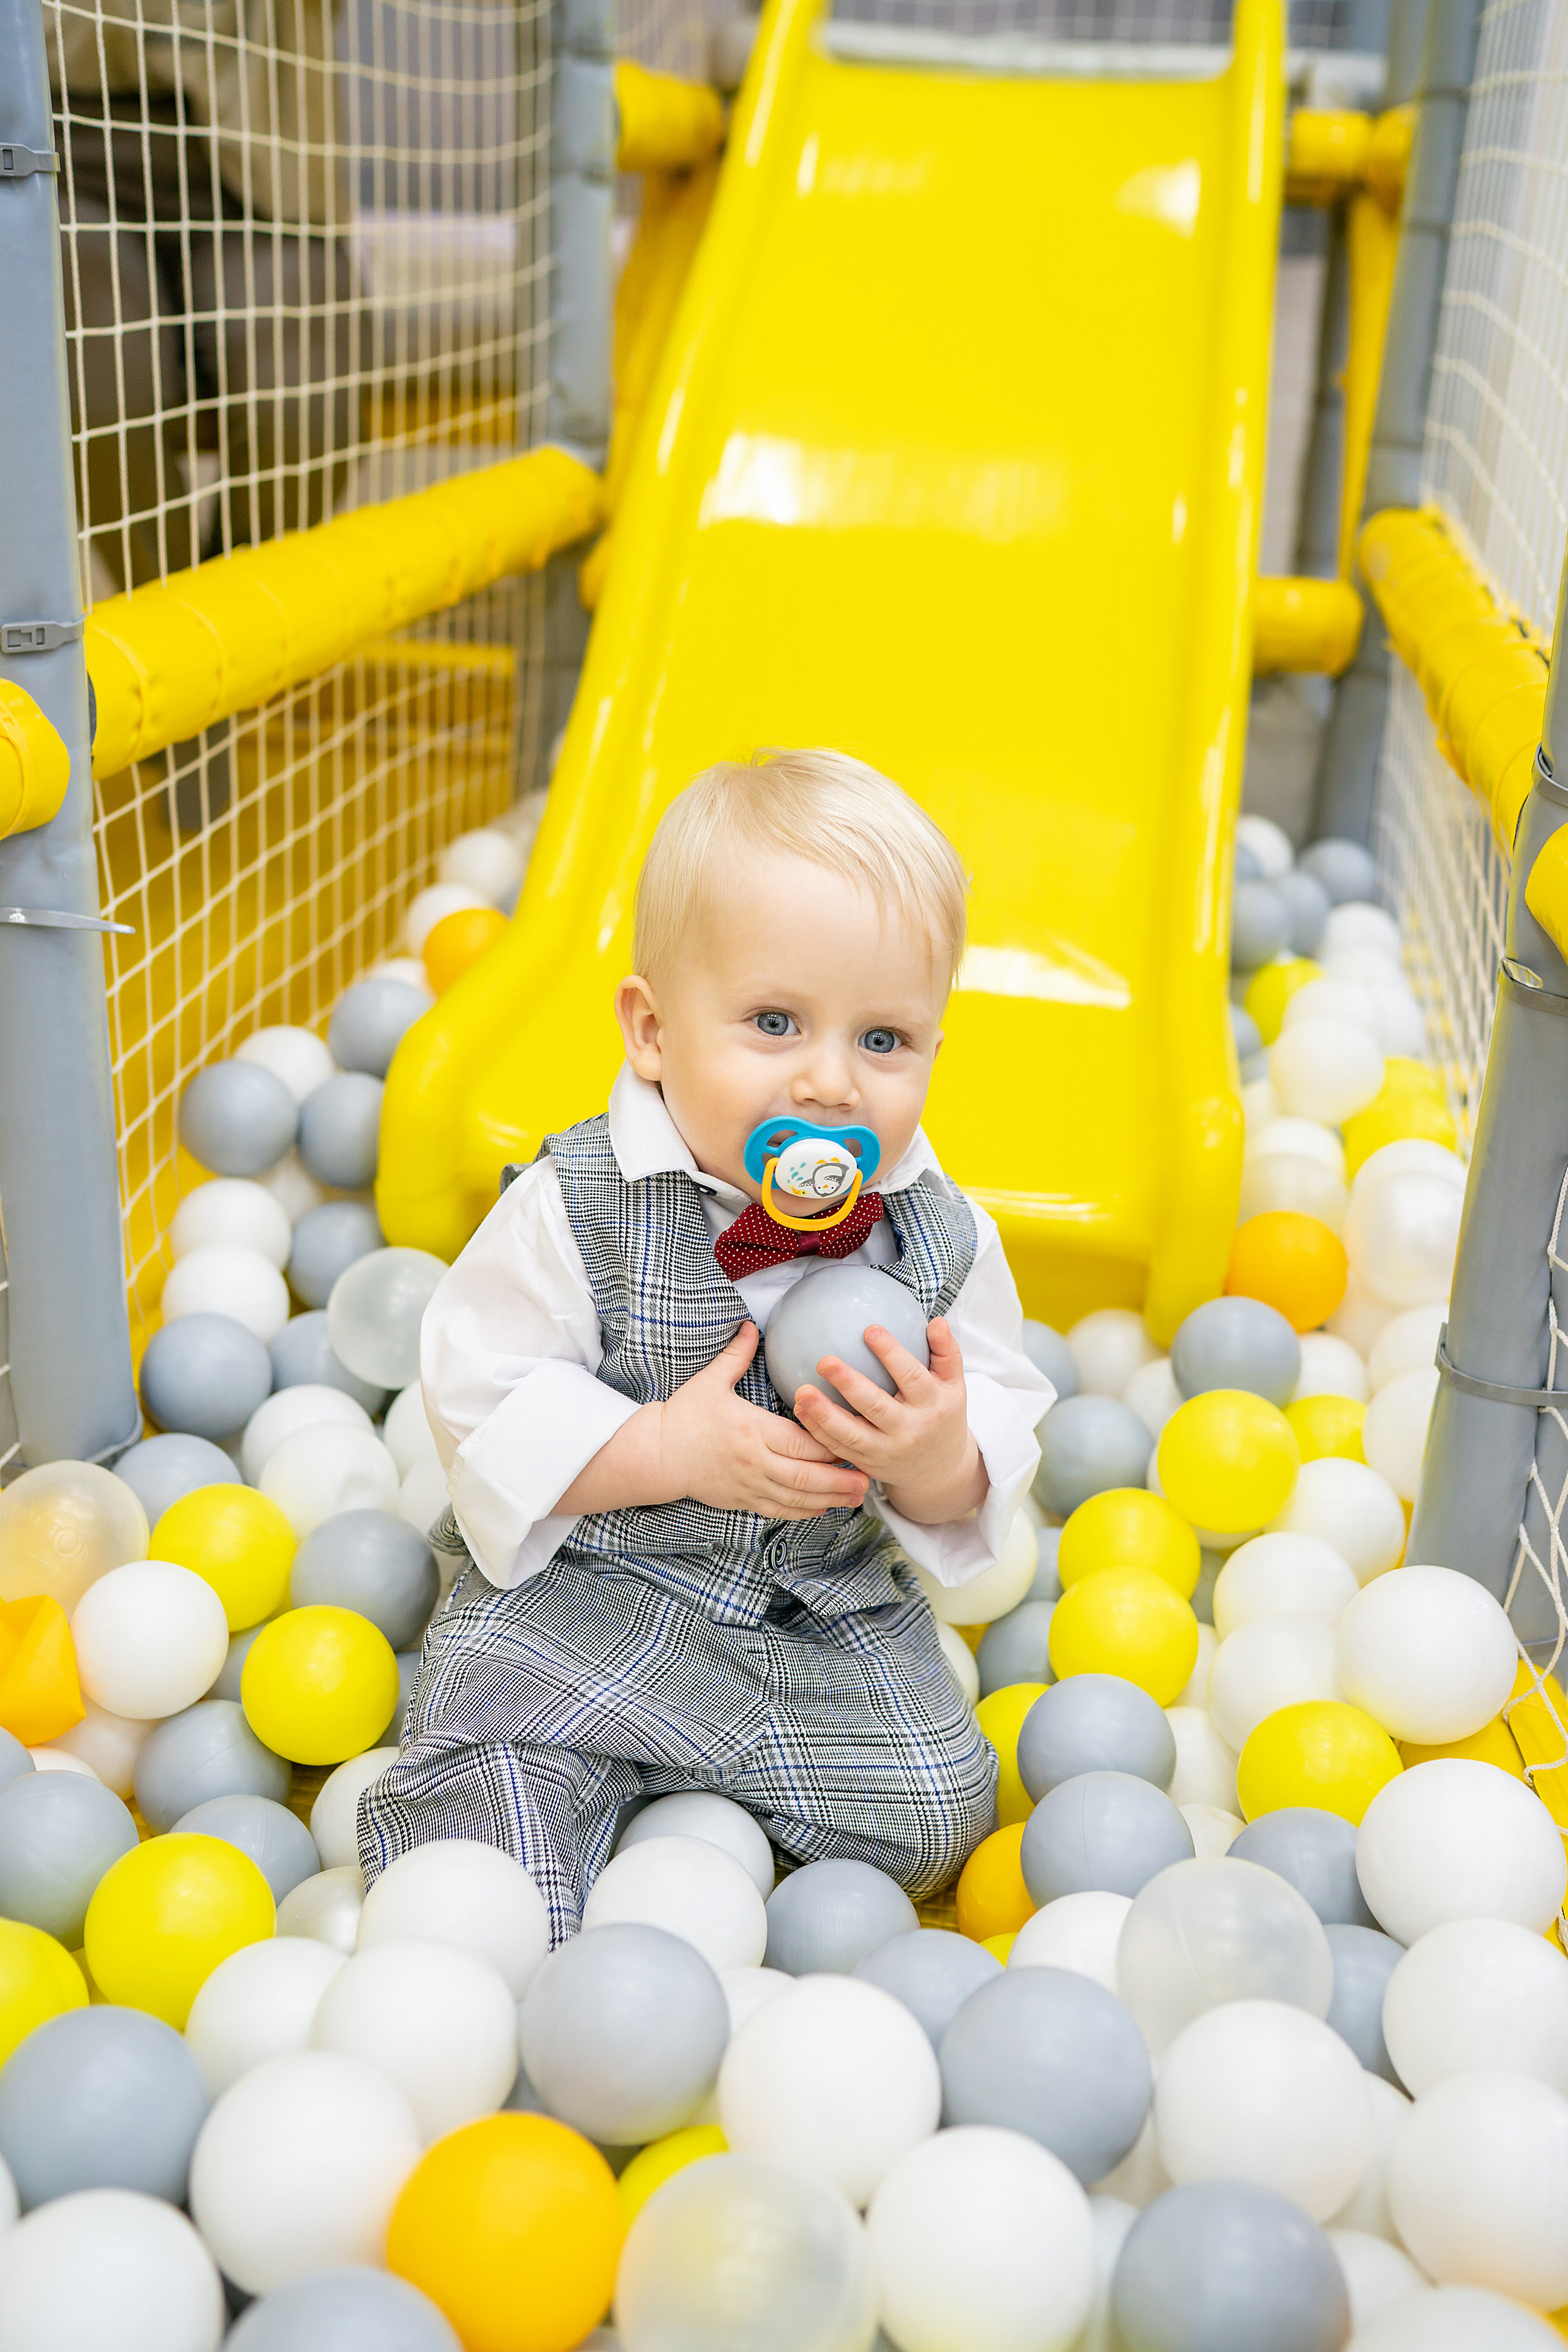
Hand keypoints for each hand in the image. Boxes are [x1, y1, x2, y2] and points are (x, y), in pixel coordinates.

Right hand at [560, 1323, 868, 1521]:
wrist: (657, 1455)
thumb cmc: (684, 1416)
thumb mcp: (709, 1381)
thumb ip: (736, 1354)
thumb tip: (751, 1324)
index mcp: (751, 1429)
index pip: (799, 1440)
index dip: (829, 1443)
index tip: (854, 1439)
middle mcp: (754, 1461)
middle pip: (805, 1474)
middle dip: (839, 1478)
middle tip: (868, 1477)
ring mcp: (749, 1485)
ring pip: (796, 1497)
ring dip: (829, 1498)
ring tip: (857, 1496)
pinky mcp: (742, 1500)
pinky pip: (779, 1510)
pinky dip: (803, 1510)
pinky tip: (823, 1506)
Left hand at [793, 1316, 987, 1526]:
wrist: (939, 1470)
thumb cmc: (943, 1416)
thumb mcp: (954, 1386)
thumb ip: (947, 1352)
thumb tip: (937, 1321)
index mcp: (932, 1406)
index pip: (912, 1377)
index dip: (892, 1354)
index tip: (870, 1329)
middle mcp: (909, 1430)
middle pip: (877, 1407)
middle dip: (849, 1384)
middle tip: (824, 1361)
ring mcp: (886, 1451)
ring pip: (851, 1434)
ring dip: (824, 1414)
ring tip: (803, 1391)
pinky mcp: (867, 1464)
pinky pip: (839, 1448)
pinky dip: (818, 1431)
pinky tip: (800, 1410)